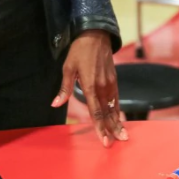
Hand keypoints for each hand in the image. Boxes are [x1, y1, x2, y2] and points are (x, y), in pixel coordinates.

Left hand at [51, 30, 127, 147]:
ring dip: (118, 122)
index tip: (103, 139)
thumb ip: (64, 88)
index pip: (96, 112)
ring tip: (123, 135)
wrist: (96, 35)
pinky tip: (119, 118)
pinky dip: (118, 110)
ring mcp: (110, 83)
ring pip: (114, 107)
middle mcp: (102, 87)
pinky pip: (117, 99)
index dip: (99, 127)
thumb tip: (55, 104)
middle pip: (107, 113)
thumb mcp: (68, 68)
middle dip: (111, 129)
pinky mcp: (114, 80)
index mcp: (90, 85)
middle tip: (115, 143)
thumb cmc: (79, 51)